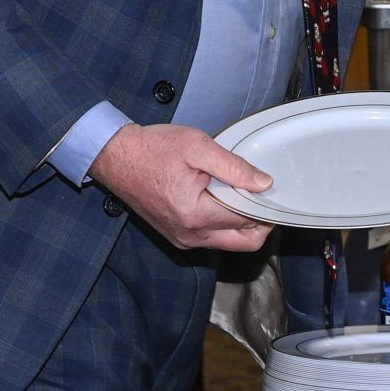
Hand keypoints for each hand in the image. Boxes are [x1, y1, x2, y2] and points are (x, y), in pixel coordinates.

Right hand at [89, 122, 275, 251]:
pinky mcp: (177, 235)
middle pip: (244, 243)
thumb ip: (234, 168)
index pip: (248, 220)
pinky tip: (223, 198)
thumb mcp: (198, 147)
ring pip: (229, 241)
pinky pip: (212, 237)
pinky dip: (224, 223)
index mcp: (195, 215)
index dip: (266, 204)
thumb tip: (264, 183)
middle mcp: (189, 235)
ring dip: (242, 222)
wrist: (116, 157)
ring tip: (240, 191)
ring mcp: (182, 238)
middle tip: (263, 196)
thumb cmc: (152, 149)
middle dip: (261, 222)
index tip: (273, 189)